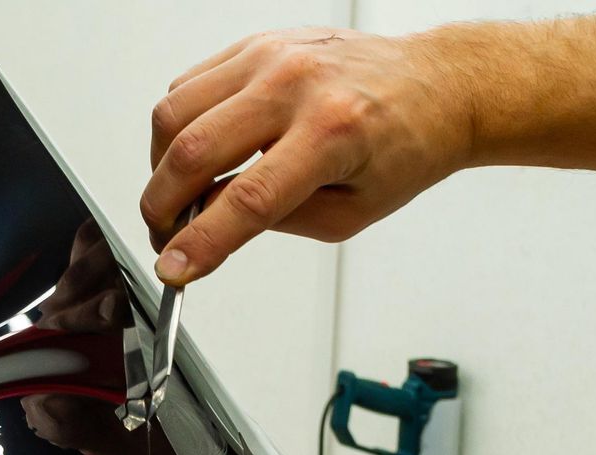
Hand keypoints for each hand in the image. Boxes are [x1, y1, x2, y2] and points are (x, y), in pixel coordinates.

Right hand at [140, 27, 473, 284]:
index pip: (246, 200)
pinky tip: (196, 150)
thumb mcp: (348, 212)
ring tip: (178, 194)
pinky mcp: (257, 44)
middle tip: (165, 236)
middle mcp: (297, 85)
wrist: (435, 84)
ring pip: (174, 113)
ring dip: (160, 167)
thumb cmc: (403, 147)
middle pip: (193, 152)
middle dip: (162, 208)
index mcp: (332, 133)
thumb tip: (206, 224)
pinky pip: (187, 85)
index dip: (199, 243)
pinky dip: (177, 127)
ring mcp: (272, 56)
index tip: (172, 269)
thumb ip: (274, 221)